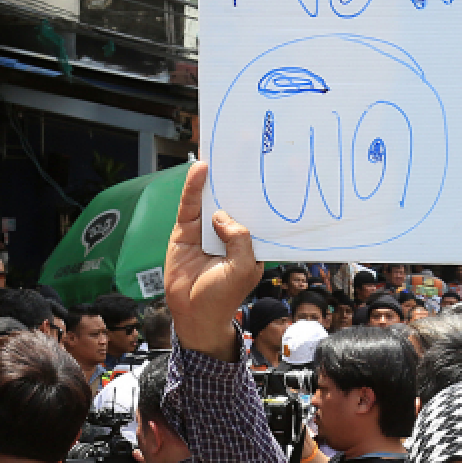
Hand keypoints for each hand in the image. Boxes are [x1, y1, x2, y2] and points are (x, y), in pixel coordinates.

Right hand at [163, 162, 261, 360]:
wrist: (193, 313)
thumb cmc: (223, 296)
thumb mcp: (241, 268)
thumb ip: (239, 239)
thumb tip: (221, 215)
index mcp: (250, 243)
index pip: (258, 214)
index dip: (264, 196)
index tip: (275, 173)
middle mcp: (230, 233)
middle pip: (235, 201)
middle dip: (241, 180)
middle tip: (248, 149)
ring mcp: (207, 230)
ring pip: (212, 199)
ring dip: (217, 178)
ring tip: (223, 150)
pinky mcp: (186, 231)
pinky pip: (191, 205)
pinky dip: (194, 186)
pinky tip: (201, 169)